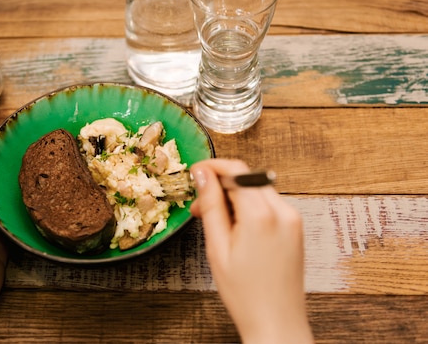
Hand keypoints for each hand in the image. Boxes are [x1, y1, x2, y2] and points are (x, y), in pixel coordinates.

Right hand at [190, 159, 312, 343]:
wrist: (277, 322)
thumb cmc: (245, 293)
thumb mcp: (217, 248)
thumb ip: (211, 206)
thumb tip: (202, 176)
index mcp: (261, 215)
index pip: (237, 170)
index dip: (212, 167)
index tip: (195, 173)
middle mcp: (283, 211)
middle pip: (248, 177)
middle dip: (221, 183)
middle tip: (199, 206)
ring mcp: (293, 219)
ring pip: (258, 188)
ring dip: (235, 195)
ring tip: (217, 222)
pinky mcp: (295, 227)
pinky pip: (269, 203)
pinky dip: (250, 206)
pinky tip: (236, 228)